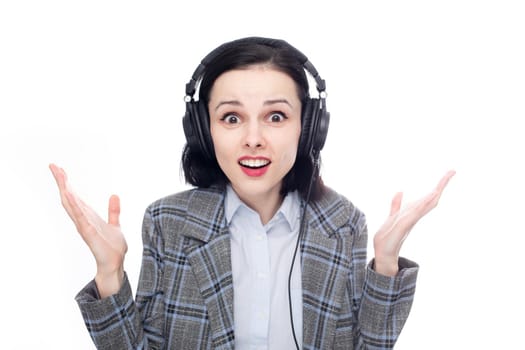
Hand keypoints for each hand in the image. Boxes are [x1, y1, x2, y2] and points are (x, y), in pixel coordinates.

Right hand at [49, 163, 126, 296]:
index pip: (75, 196)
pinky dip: (75, 207)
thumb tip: (114, 195)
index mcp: (88, 216)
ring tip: (60, 175)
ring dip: (66, 190)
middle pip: (69, 197)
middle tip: (53, 166)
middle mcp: (83, 220)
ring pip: (72, 205)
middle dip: (62, 182)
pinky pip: (80, 218)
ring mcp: (84, 226)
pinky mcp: (89, 233)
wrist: (115, 264)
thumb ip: (113, 211)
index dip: (67, 183)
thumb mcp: (115, 224)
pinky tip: (70, 196)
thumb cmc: (112, 247)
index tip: (60, 169)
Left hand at [373, 170, 455, 275]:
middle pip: (432, 198)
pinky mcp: (403, 226)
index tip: (448, 173)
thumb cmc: (389, 237)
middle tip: (452, 171)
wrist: (384, 254)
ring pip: (426, 204)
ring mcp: (411, 220)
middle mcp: (415, 215)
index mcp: (413, 212)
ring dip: (434, 192)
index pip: (427, 197)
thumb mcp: (392, 217)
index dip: (438, 185)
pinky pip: (415, 213)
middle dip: (441, 184)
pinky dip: (422, 205)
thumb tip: (400, 191)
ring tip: (445, 179)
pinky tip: (428, 198)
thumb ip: (396, 205)